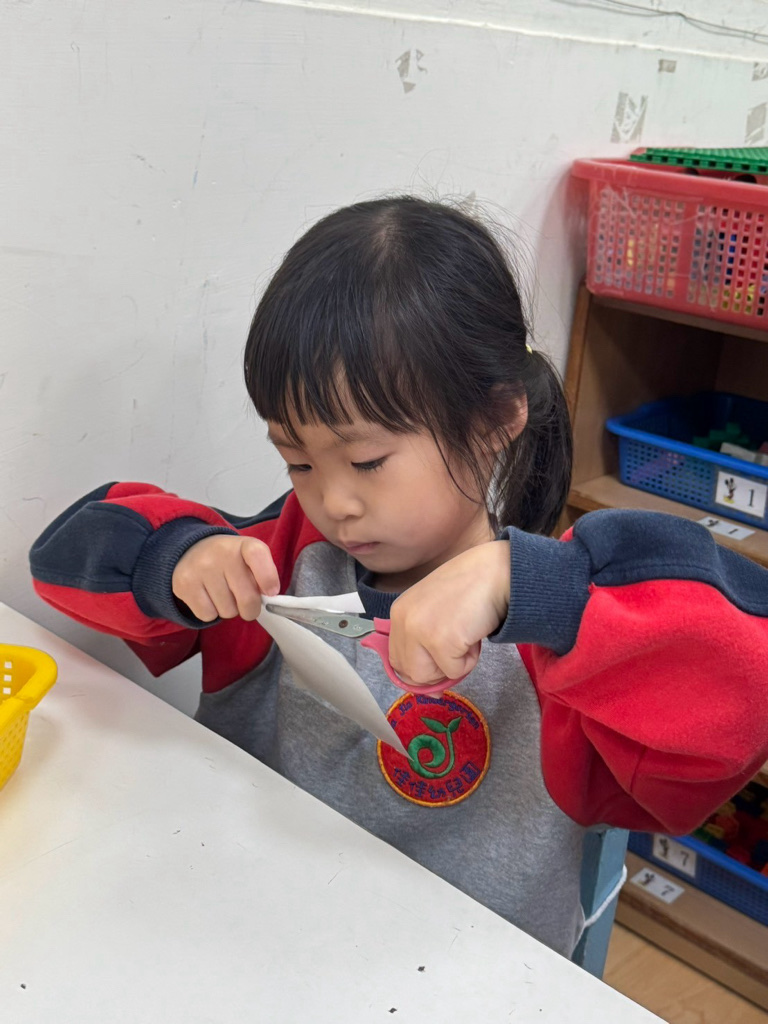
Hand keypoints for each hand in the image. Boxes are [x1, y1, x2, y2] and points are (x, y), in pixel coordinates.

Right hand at [172, 535, 279, 621]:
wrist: (190, 551)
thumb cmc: (230, 561)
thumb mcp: (249, 558)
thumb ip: (264, 574)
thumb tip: (269, 597)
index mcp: (243, 544)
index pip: (258, 555)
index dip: (268, 578)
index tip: (271, 593)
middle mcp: (221, 553)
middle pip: (247, 598)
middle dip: (251, 609)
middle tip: (246, 603)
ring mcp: (201, 568)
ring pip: (228, 611)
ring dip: (229, 610)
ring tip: (223, 593)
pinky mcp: (185, 584)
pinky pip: (208, 615)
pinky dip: (211, 612)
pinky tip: (208, 597)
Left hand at [387, 541, 509, 686]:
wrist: (497, 572)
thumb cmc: (472, 588)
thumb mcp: (436, 609)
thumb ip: (425, 641)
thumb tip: (430, 691)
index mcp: (399, 612)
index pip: (396, 659)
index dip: (418, 671)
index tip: (438, 670)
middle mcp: (404, 621)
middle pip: (410, 672)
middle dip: (435, 671)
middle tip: (456, 652)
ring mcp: (420, 631)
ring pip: (427, 676)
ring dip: (451, 666)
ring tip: (465, 639)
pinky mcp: (441, 641)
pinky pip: (454, 671)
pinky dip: (469, 660)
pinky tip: (473, 635)